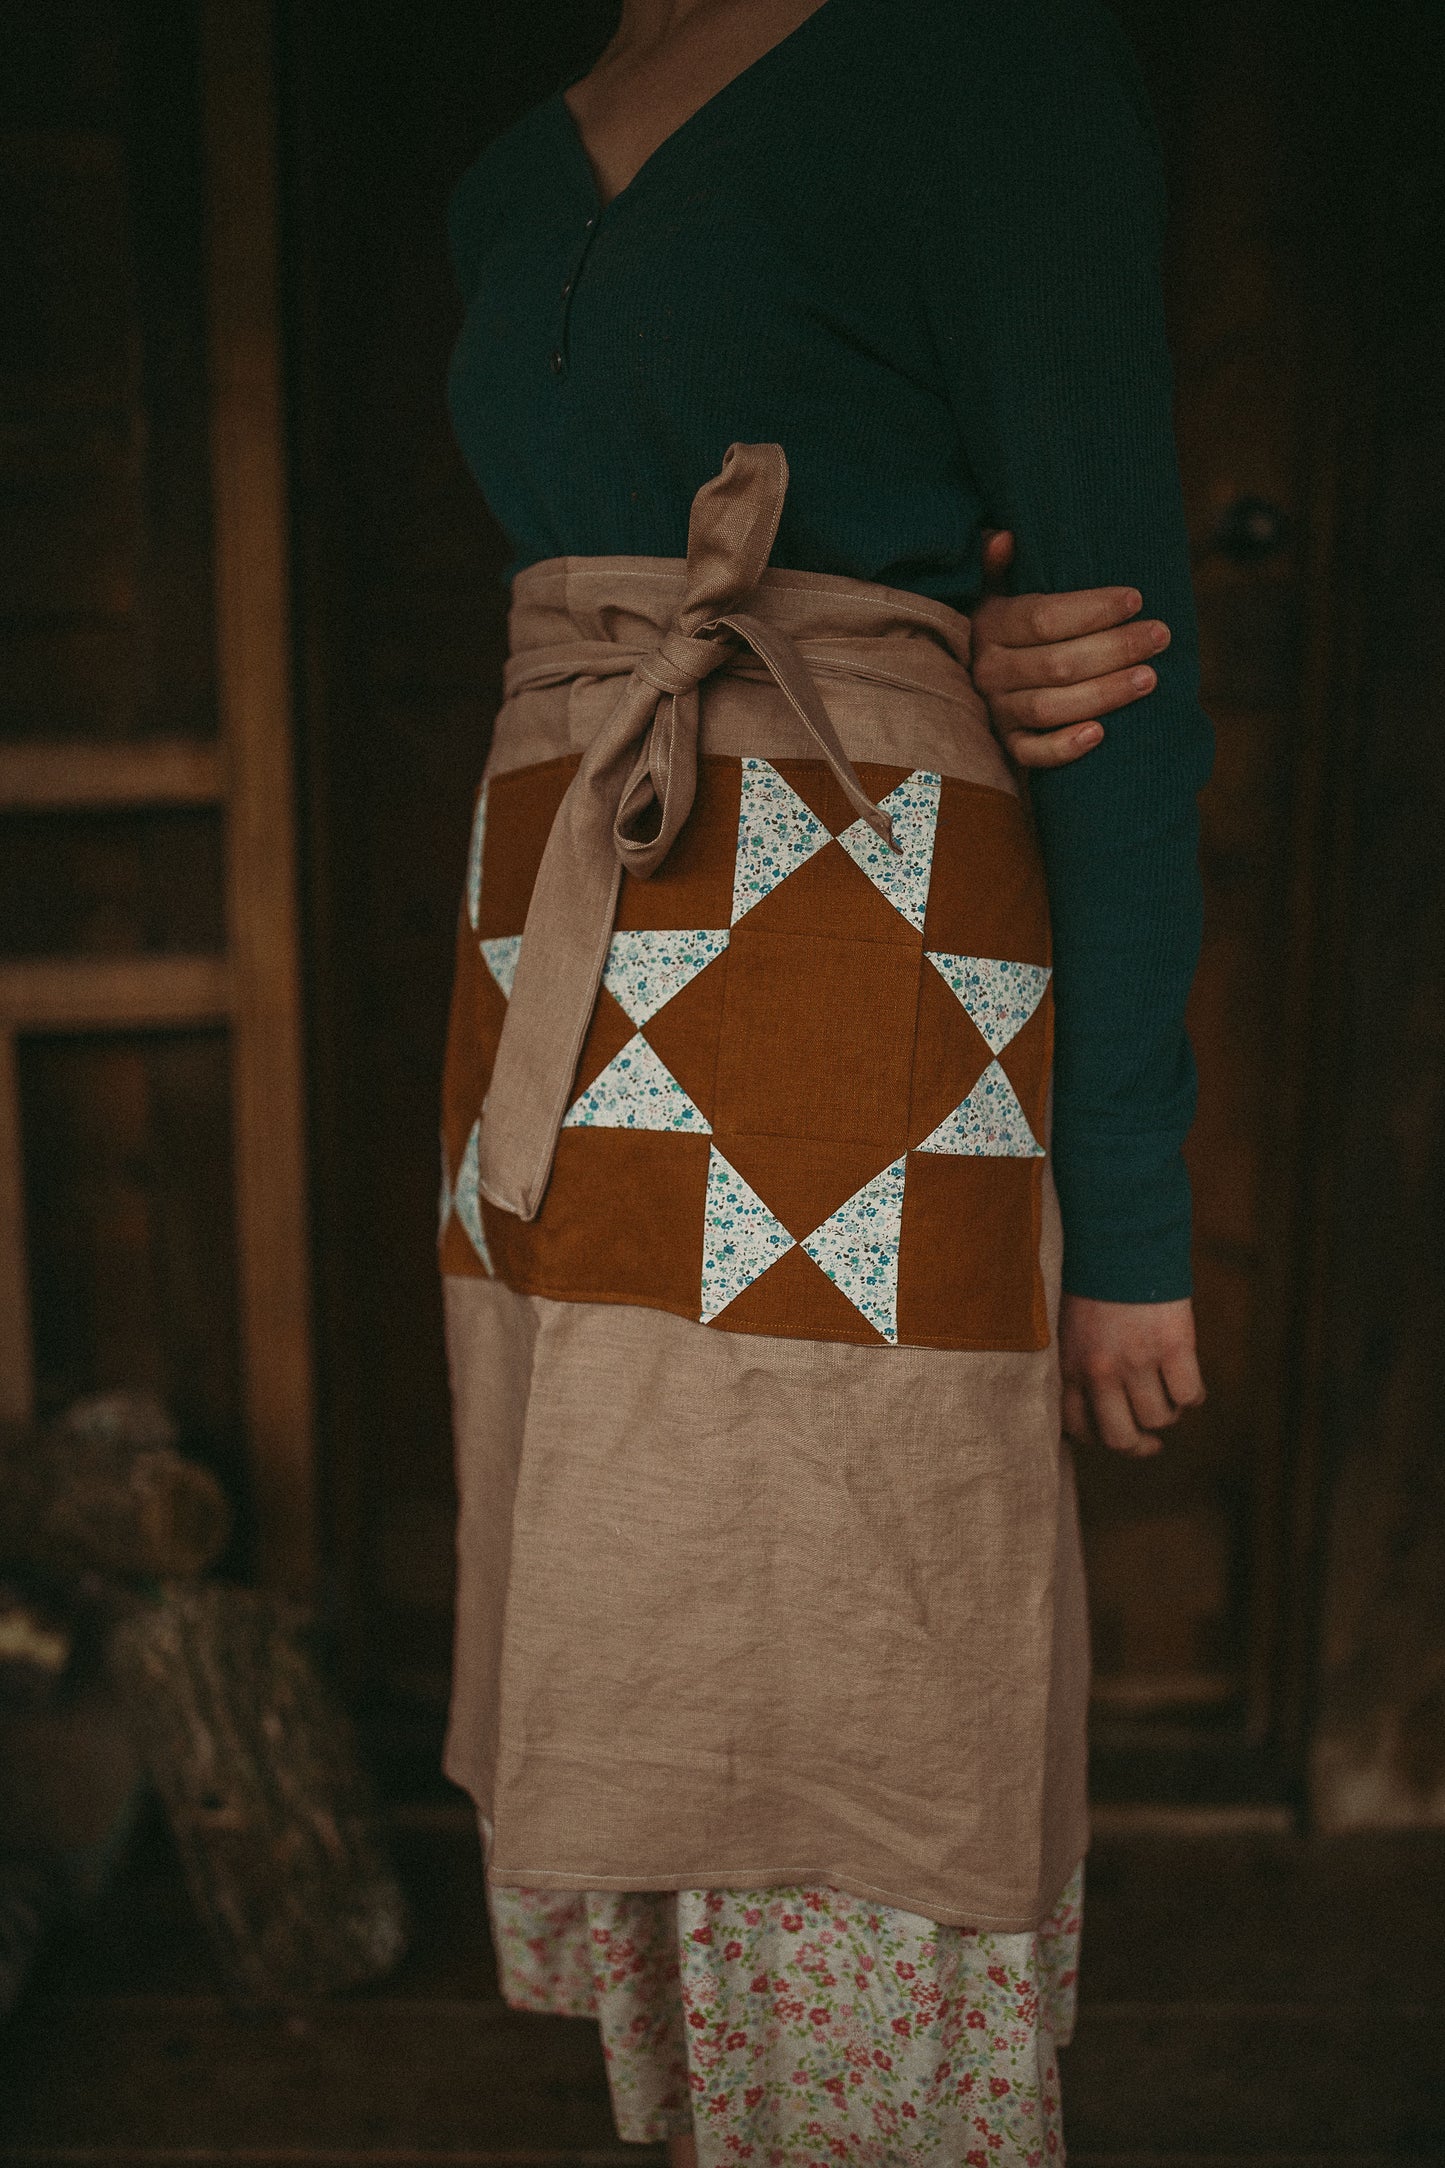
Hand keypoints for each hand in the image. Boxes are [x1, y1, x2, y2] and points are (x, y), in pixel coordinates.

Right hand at [972, 529, 1171, 769]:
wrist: (977, 682)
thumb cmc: (1010, 627)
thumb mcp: (996, 591)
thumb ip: (998, 565)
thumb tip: (1005, 537)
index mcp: (991, 625)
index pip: (1043, 618)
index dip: (1092, 610)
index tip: (1137, 599)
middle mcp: (989, 670)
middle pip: (1057, 663)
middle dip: (1115, 649)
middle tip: (1160, 635)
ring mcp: (998, 711)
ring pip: (1051, 707)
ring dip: (1105, 694)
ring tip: (1150, 678)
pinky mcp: (1009, 746)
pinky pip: (1034, 753)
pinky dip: (1066, 748)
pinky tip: (1102, 734)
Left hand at [1060, 1294, 1204, 1457]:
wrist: (1120, 1239)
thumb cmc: (1094, 1283)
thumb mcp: (1070, 1327)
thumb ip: (1080, 1364)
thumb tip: (1096, 1406)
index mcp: (1070, 1366)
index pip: (1080, 1429)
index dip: (1101, 1439)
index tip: (1119, 1435)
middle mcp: (1101, 1370)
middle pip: (1121, 1438)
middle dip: (1138, 1445)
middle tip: (1151, 1441)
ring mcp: (1138, 1361)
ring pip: (1160, 1419)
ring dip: (1168, 1412)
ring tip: (1168, 1392)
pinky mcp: (1173, 1347)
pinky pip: (1189, 1395)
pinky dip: (1193, 1394)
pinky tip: (1187, 1377)